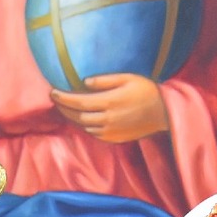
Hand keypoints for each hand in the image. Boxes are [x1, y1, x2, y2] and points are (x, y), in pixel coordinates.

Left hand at [50, 73, 169, 143]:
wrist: (164, 113)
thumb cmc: (147, 91)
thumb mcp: (127, 78)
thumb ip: (105, 80)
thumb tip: (84, 82)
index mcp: (109, 102)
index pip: (78, 102)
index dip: (63, 98)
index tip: (52, 92)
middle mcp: (107, 119)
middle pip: (77, 117)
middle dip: (63, 108)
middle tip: (56, 99)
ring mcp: (110, 131)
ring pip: (84, 126)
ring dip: (73, 118)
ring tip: (66, 108)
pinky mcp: (114, 138)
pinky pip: (93, 133)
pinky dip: (85, 125)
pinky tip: (83, 117)